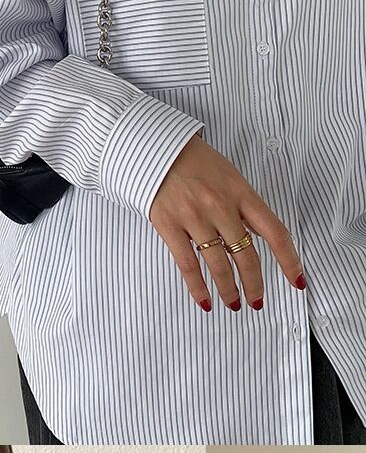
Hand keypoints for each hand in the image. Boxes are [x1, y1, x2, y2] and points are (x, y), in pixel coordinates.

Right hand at [149, 133, 305, 311]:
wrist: (155, 148)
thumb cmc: (194, 162)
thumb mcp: (229, 176)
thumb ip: (243, 206)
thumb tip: (255, 236)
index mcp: (241, 193)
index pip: (274, 232)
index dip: (289, 261)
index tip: (296, 281)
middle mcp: (221, 207)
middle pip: (247, 256)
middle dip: (255, 285)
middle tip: (257, 301)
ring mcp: (195, 217)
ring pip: (219, 264)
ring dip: (229, 290)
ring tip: (233, 304)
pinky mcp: (169, 226)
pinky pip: (188, 264)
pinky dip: (198, 287)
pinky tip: (205, 301)